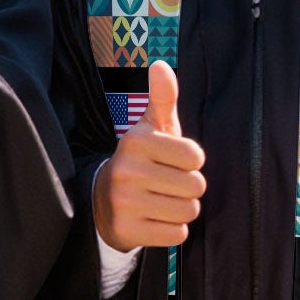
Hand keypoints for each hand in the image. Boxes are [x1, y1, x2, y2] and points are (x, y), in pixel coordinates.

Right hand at [93, 60, 205, 249]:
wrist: (102, 200)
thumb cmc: (141, 160)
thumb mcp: (150, 128)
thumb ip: (162, 98)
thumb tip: (160, 65)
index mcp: (136, 141)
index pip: (196, 157)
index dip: (191, 162)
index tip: (171, 162)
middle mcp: (126, 170)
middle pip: (196, 186)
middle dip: (188, 188)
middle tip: (166, 185)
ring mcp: (124, 202)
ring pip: (188, 211)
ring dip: (181, 209)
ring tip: (161, 201)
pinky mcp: (126, 230)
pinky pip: (176, 234)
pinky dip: (171, 230)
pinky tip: (154, 219)